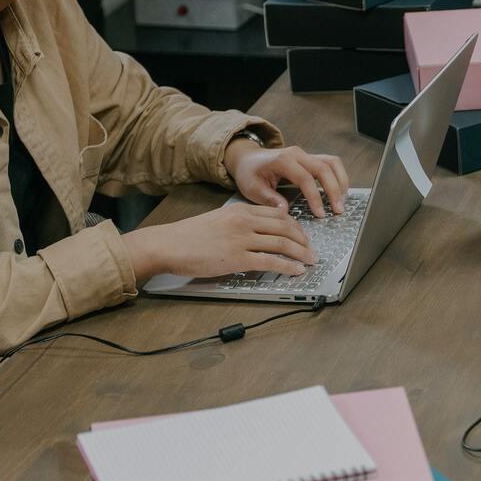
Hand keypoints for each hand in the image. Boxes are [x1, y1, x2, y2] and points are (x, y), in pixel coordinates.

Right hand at [122, 203, 316, 279]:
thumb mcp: (219, 220)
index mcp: (241, 210)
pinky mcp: (237, 258)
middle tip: (312, 250)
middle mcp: (244, 221)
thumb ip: (239, 223)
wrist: (168, 244)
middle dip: (303, 240)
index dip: (296, 226)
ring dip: (301, 253)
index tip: (303, 235)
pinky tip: (296, 270)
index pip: (278, 214)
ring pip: (282, 243)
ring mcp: (242, 239)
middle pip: (285, 227)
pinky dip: (287, 267)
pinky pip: (270, 262)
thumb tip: (257, 234)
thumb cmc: (189, 236)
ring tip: (310, 261)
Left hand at [229, 142, 349, 217]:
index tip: (320, 214)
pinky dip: (338, 175)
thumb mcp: (252, 189)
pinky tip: (339, 191)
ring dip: (340, 181)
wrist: (247, 158)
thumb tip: (286, 211)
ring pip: (331, 162)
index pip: (305, 178)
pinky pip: (330, 163)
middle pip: (323, 168)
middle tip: (338, 210)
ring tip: (342, 201)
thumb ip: (269, 199)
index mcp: (282, 160)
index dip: (314, 197)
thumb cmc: (249, 173)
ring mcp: (305, 154)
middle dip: (334, 190)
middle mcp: (296, 154)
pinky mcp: (310, 157)